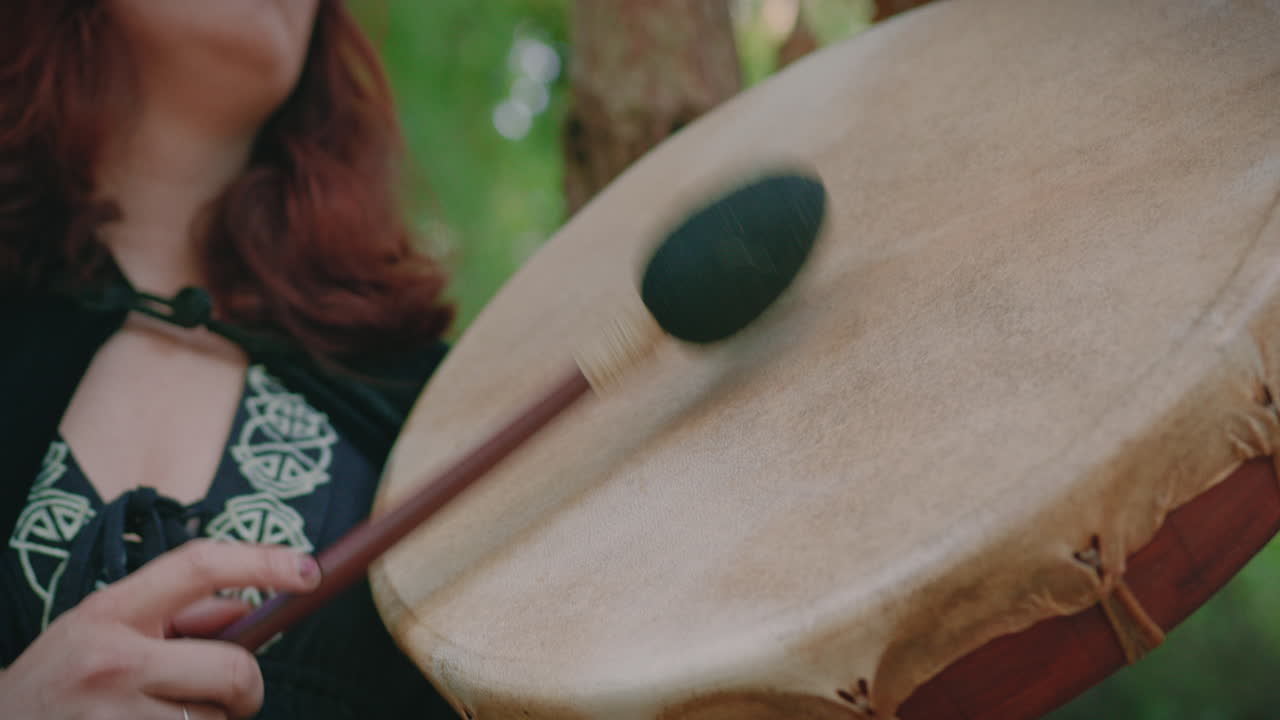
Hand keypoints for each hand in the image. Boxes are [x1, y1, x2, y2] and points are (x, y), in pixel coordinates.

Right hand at [0, 539, 320, 719]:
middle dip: (246, 689)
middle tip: (229, 697)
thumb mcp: (104, 628)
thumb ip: (178, 615)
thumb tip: (252, 608)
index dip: (262, 562)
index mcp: (110, 612)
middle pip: (235, 668)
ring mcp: (113, 718)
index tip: (308, 571)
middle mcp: (112, 660)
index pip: (198, 565)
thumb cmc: (62, 678)